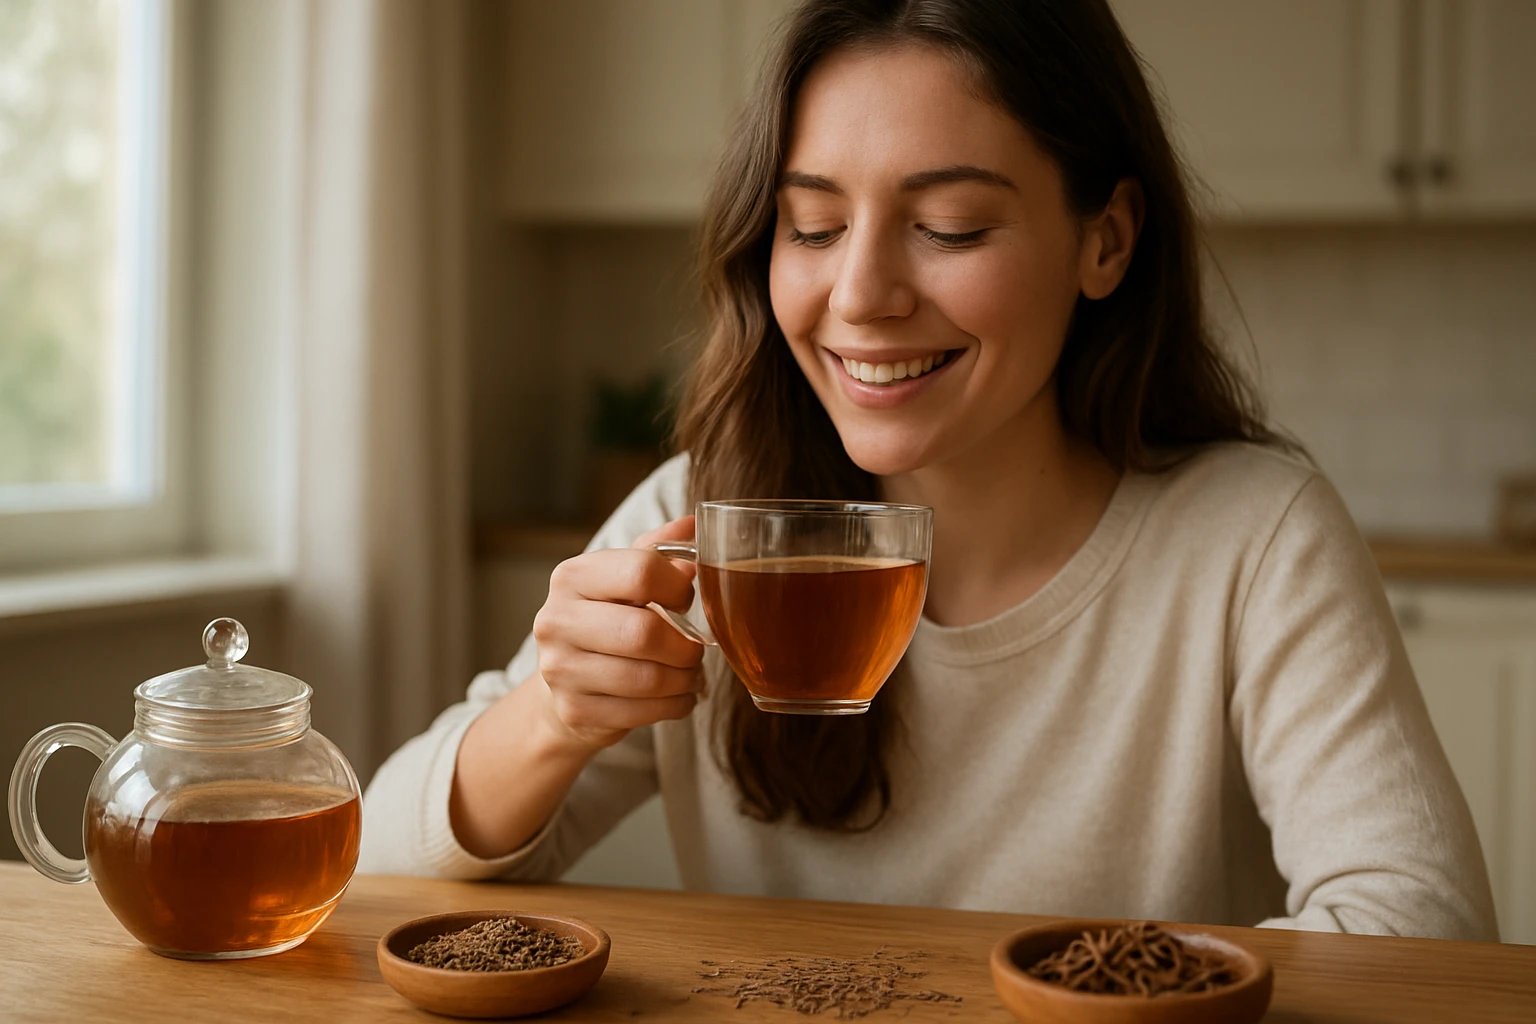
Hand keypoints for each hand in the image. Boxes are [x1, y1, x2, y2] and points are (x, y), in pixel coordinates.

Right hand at [531, 516, 705, 751]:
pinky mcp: (574, 709)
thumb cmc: (606, 620)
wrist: (564, 683)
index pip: (642, 572)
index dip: (679, 588)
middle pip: (645, 632)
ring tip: (690, 673)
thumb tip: (694, 524)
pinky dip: (675, 705)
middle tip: (695, 648)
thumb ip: (658, 550)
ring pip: (648, 678)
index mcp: (572, 575)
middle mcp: (556, 620)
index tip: (684, 600)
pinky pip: (644, 712)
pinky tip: (678, 696)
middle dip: (686, 645)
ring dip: (685, 678)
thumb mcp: (624, 578)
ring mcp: (560, 669)